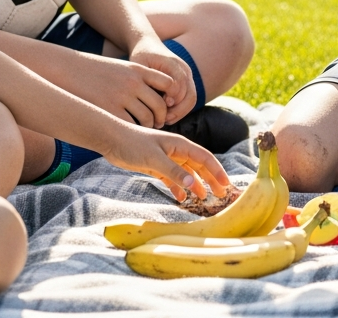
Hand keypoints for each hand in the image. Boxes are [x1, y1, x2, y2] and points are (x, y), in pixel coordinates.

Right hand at [63, 52, 173, 128]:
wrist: (65, 68)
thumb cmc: (92, 71)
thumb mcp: (119, 68)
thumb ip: (137, 79)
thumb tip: (153, 95)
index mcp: (137, 69)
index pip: (168, 83)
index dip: (169, 97)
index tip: (165, 106)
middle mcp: (133, 82)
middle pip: (159, 104)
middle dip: (161, 117)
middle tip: (157, 124)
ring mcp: (121, 96)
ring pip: (147, 118)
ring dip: (148, 127)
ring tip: (144, 130)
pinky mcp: (109, 109)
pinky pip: (130, 125)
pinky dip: (133, 131)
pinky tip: (129, 132)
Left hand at [104, 126, 232, 201]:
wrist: (111, 139)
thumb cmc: (133, 144)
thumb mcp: (154, 159)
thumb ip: (174, 172)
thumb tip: (193, 185)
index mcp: (180, 145)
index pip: (205, 157)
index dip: (217, 171)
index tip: (226, 185)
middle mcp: (176, 151)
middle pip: (199, 166)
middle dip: (210, 179)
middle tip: (220, 195)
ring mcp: (166, 158)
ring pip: (186, 173)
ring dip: (196, 184)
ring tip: (204, 198)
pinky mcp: (156, 166)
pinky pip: (172, 178)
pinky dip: (178, 187)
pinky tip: (181, 197)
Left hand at [130, 38, 195, 124]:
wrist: (149, 45)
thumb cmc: (141, 56)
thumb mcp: (139, 65)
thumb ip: (149, 81)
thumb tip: (162, 101)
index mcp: (173, 63)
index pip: (178, 86)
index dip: (170, 100)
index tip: (158, 109)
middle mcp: (185, 69)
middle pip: (189, 95)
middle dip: (176, 111)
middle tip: (161, 120)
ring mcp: (188, 75)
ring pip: (191, 99)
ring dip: (180, 112)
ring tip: (164, 120)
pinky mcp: (187, 82)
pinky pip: (189, 99)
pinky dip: (181, 110)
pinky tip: (167, 117)